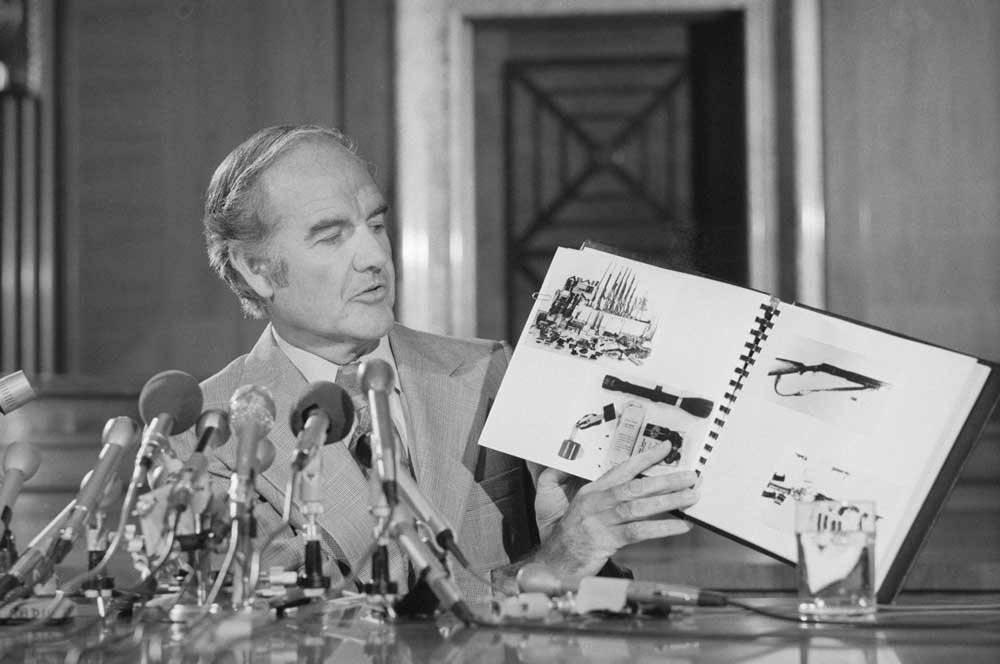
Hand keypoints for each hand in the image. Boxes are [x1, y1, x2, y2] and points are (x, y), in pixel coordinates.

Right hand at [534, 445, 698, 576]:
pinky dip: (662, 528)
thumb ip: (602, 497)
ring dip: (669, 501)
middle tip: (690, 476)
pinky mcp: (605, 540)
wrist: (554, 562)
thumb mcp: (581, 510)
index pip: (622, 469)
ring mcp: (599, 520)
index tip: (666, 448)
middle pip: (635, 486)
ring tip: (691, 497)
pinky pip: (639, 532)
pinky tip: (681, 526)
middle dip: (666, 479)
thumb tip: (634, 488)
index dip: (645, 458)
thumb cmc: (569, 536)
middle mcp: (595, 501)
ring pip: (639, 506)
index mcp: (591, 491)